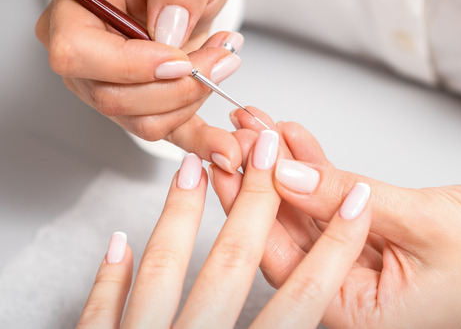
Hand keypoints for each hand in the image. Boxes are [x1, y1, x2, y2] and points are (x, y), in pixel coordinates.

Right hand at [34, 0, 241, 171]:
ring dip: (191, 100)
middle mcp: (79, 46)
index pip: (76, 51)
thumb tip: (169, 28)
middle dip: (175, 87)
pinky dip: (194, 141)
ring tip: (224, 61)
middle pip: (109, 95)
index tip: (181, 58)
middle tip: (223, 58)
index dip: (128, 65)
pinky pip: (160, 132)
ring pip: (138, 119)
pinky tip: (222, 146)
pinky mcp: (134, 104)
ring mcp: (102, 81)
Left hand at [75, 133, 371, 327]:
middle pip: (232, 268)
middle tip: (269, 149)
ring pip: (161, 277)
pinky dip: (110, 279)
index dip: (335, 246)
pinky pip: (102, 316)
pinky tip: (119, 244)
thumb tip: (308, 299)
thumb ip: (287, 325)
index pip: (303, 300)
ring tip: (192, 167)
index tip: (358, 202)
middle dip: (257, 202)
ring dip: (179, 218)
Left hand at [213, 109, 460, 327]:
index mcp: (361, 315)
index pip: (286, 263)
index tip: (232, 160)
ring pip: (306, 211)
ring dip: (284, 165)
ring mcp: (360, 263)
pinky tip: (293, 134)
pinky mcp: (372, 233)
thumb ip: (346, 198)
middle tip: (235, 135)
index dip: (252, 209)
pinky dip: (316, 166)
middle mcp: (353, 295)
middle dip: (261, 179)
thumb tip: (283, 173)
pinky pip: (333, 198)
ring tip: (257, 122)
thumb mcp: (423, 221)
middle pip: (287, 235)